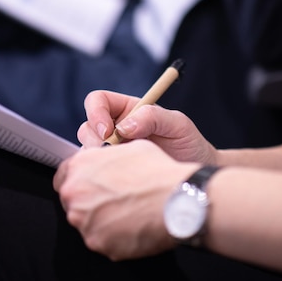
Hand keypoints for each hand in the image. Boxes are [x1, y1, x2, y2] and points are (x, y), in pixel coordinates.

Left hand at [53, 140, 197, 259]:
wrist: (175, 198)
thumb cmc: (156, 171)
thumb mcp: (128, 147)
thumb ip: (106, 157)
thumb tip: (106, 161)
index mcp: (80, 167)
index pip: (63, 176)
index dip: (78, 180)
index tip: (88, 185)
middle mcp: (76, 194)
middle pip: (73, 200)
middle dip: (89, 201)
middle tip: (113, 200)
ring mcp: (85, 221)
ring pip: (87, 222)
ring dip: (101, 219)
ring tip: (127, 212)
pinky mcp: (98, 243)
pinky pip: (102, 240)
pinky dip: (114, 236)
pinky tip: (132, 225)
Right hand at [77, 89, 217, 164]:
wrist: (194, 178)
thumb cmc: (190, 145)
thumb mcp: (177, 124)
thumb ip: (153, 116)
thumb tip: (124, 126)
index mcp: (128, 109)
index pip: (98, 101)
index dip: (96, 112)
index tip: (107, 130)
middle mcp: (116, 128)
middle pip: (87, 125)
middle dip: (94, 139)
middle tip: (112, 154)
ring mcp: (113, 151)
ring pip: (88, 149)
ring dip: (98, 158)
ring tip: (122, 167)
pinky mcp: (113, 172)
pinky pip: (96, 171)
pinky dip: (101, 174)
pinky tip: (119, 180)